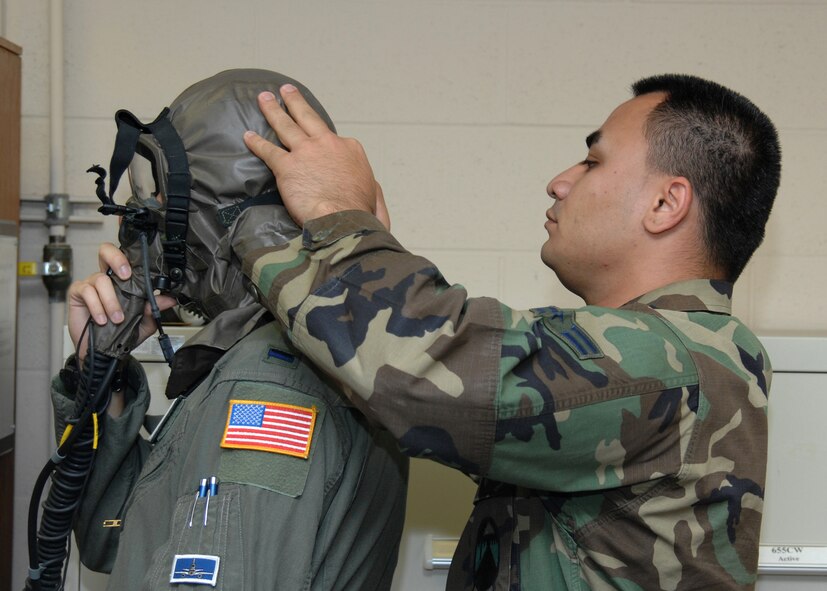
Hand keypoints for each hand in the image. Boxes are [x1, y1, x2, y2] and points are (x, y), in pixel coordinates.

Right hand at [67, 242, 175, 359]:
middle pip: (106, 251)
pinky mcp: (78, 294)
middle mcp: (107, 278)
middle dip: (117, 258)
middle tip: (126, 275)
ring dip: (111, 300)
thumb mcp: (144, 321)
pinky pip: (87, 292)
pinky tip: (102, 319)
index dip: (131, 255)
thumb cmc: (121, 333)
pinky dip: (97, 306)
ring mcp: (91, 284)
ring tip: (117, 318)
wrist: (102, 351)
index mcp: (123, 280)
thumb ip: (154, 308)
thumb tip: (170, 299)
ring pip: (101, 279)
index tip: (142, 264)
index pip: (127, 259)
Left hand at [243, 85, 389, 228]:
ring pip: (285, 126)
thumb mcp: (375, 194)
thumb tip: (371, 188)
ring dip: (273, 111)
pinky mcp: (287, 166)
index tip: (320, 138)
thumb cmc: (360, 212)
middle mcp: (328, 144)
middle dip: (295, 102)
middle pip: (308, 118)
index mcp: (350, 149)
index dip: (325, 139)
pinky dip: (256, 142)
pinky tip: (248, 136)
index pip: (334, 139)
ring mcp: (306, 152)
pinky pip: (268, 150)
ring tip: (264, 99)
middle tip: (286, 91)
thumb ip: (371, 186)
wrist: (343, 220)